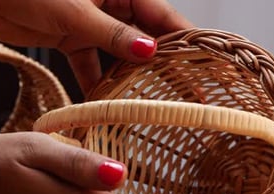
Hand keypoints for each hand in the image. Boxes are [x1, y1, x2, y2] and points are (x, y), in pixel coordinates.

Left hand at [0, 0, 192, 93]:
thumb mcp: (77, 12)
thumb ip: (113, 34)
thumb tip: (149, 51)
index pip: (160, 14)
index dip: (181, 39)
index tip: (201, 64)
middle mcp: (111, 4)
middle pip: (143, 36)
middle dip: (156, 64)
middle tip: (175, 92)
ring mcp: (91, 22)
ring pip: (117, 53)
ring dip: (124, 77)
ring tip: (140, 103)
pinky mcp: (72, 37)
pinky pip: (90, 63)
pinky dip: (94, 82)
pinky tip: (101, 103)